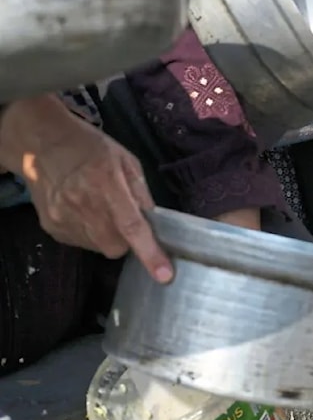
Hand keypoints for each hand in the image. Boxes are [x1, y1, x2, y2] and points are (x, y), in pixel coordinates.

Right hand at [0, 96, 171, 282]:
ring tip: (99, 208)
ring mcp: (63, 219)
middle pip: (115, 247)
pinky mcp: (51, 227)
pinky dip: (89, 233)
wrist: (41, 144)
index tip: (164, 275)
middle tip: (123, 217)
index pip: (132, 228)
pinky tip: (84, 211)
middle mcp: (83, 206)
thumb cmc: (90, 147)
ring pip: (98, 247)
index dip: (150, 253)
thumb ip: (141, 193)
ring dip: (107, 235)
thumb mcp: (126, 160)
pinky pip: (81, 243)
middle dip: (127, 239)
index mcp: (107, 185)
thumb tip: (154, 222)